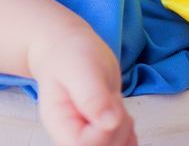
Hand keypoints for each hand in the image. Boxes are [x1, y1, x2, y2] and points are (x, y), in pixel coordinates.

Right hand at [31, 30, 135, 145]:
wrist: (73, 52)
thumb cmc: (72, 55)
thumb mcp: (80, 67)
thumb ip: (92, 94)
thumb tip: (109, 123)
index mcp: (58, 122)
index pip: (82, 145)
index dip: (105, 130)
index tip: (110, 100)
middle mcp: (70, 135)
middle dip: (118, 127)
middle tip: (113, 99)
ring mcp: (86, 138)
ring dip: (125, 130)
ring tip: (114, 104)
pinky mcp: (101, 137)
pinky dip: (130, 134)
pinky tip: (121, 115)